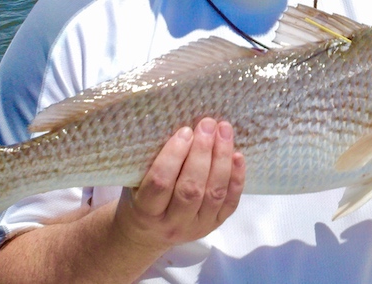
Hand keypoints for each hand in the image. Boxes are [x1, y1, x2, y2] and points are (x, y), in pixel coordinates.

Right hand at [113, 118, 245, 249]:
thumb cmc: (138, 199)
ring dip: (222, 159)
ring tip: (224, 131)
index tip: (184, 131)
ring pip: (214, 194)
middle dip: (202, 152)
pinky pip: (230, 203)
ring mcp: (196, 226)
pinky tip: (237, 156)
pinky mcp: (215, 225)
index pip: (160, 183)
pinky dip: (236, 178)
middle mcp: (172, 223)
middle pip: (191, 188)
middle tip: (208, 124)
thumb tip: (178, 126)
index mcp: (146, 212)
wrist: (147, 234)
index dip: (173, 155)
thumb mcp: (134, 182)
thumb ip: (149, 162)